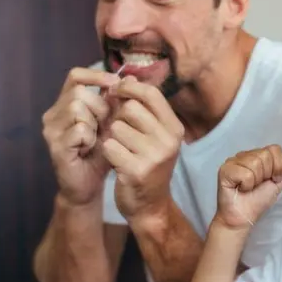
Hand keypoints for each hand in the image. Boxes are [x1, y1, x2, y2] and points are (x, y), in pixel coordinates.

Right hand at [42, 67, 118, 205]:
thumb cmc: (100, 153)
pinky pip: (79, 129)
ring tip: (97, 138)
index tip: (115, 82)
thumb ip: (117, 103)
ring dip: (95, 123)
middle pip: (79, 92)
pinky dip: (90, 138)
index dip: (95, 75)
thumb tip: (131, 78)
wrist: (89, 185)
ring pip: (77, 108)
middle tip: (105, 125)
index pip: (75, 76)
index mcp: (66, 104)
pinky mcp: (55, 146)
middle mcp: (54, 114)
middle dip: (100, 107)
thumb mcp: (112, 124)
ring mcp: (52, 130)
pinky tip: (90, 148)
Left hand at [101, 76, 183, 225]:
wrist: (150, 205)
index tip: (116, 92)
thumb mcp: (154, 135)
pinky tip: (115, 162)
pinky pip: (109, 146)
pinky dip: (107, 152)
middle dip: (118, 117)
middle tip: (118, 130)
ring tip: (119, 149)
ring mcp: (154, 156)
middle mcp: (169, 140)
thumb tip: (126, 77)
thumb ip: (142, 107)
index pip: (151, 93)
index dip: (129, 88)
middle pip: (130, 108)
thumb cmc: (147, 163)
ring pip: (117, 127)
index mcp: (174, 128)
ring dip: (111, 136)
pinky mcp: (136, 171)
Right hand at [215, 145, 281, 231]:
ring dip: (256, 181)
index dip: (278, 166)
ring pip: (255, 163)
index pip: (274, 149)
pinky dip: (246, 185)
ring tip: (248, 188)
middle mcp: (244, 155)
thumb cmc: (258, 201)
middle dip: (266, 175)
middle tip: (257, 185)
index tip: (272, 179)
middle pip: (265, 155)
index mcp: (257, 156)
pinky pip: (245, 173)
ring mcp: (233, 161)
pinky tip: (240, 189)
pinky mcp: (224, 170)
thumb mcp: (278, 184)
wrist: (243, 218)